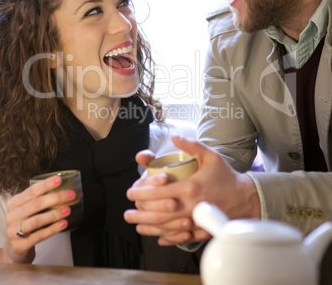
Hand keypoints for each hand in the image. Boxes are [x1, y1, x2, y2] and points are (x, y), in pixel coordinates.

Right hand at [0, 175, 75, 263]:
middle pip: (35, 204)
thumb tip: (65, 189)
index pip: (31, 191)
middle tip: (71, 195)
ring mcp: (13, 232)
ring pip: (36, 221)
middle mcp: (11, 216)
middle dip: (55, 198)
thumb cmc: (27, 223)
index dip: (46, 185)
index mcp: (14, 203)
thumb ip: (41, 199)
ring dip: (54, 214)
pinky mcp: (19, 246)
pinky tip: (64, 224)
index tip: (60, 179)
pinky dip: (53, 229)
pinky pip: (39, 236)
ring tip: (68, 210)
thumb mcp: (29, 209)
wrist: (15, 249)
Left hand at [124, 136, 260, 245]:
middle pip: (158, 213)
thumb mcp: (211, 156)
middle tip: (127, 213)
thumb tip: (174, 136)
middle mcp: (192, 207)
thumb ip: (191, 145)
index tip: (130, 192)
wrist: (247, 198)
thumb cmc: (226, 176)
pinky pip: (181, 238)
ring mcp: (196, 221)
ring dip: (149, 228)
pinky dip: (167, 239)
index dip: (141, 193)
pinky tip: (158, 238)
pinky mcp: (202, 231)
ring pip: (167, 228)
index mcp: (191, 188)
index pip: (158, 193)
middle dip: (139, 213)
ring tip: (136, 225)